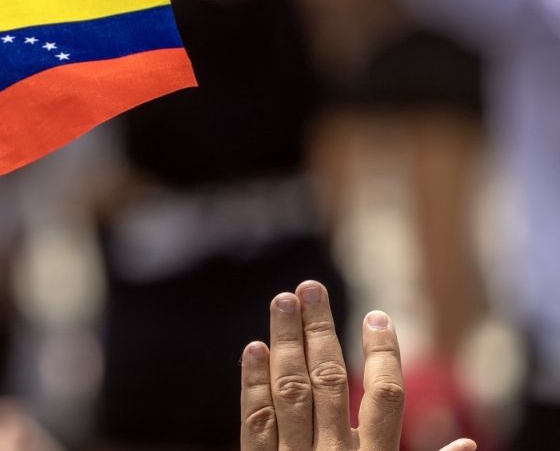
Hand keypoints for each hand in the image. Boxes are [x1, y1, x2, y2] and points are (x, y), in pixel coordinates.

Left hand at [240, 280, 475, 450]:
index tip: (377, 314)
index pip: (385, 397)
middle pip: (327, 381)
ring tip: (283, 301)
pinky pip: (254, 423)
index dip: (382, 354)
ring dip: (285, 343)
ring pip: (289, 392)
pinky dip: (253, 385)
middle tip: (310, 287)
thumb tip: (469, 444)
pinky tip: (254, 349)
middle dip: (319, 331)